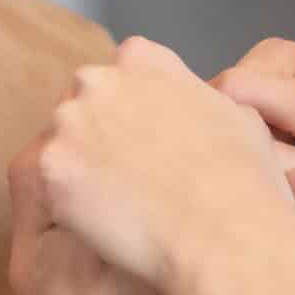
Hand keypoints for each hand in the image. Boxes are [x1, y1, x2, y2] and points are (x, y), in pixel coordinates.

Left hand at [34, 37, 294, 294]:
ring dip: (82, 171)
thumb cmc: (244, 181)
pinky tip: (102, 228)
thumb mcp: (241, 116)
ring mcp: (69, 125)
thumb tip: (198, 107)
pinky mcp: (51, 170)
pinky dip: (70, 208)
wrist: (223, 234)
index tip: (148, 136)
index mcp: (143, 60)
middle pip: (84, 104)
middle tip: (129, 177)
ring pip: (61, 146)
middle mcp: (98, 81)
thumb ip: (204, 100)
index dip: (136, 106)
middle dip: (100, 135)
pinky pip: (49, 188)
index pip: (125, 67)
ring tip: (117, 209)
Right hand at [213, 38, 294, 239]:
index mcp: (274, 59)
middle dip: (238, 159)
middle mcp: (269, 86)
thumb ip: (260, 94)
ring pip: (233, 158)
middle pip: (220, 129)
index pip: (212, 96)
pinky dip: (264, 196)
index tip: (250, 166)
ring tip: (284, 198)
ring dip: (252, 181)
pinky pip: (252, 180)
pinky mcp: (286, 166)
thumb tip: (202, 96)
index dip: (221, 135)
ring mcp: (277, 129)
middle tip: (274, 185)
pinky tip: (287, 209)